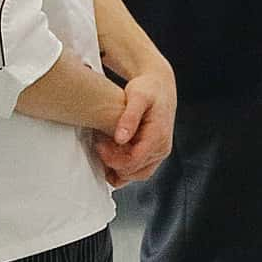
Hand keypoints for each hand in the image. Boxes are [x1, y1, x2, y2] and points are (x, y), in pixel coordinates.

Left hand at [95, 69, 175, 186]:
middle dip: (113, 163)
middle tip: (100, 144)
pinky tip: (111, 156)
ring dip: (117, 168)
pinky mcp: (154, 153)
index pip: (133, 161)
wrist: (159, 86)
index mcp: (158, 136)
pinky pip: (138, 170)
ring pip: (136, 175)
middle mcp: (162, 148)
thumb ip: (129, 118)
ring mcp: (159, 153)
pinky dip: (123, 169)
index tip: (99, 144)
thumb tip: (121, 139)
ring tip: (105, 149)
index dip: (112, 158)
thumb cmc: (148, 89)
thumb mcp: (138, 97)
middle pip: (134, 172)